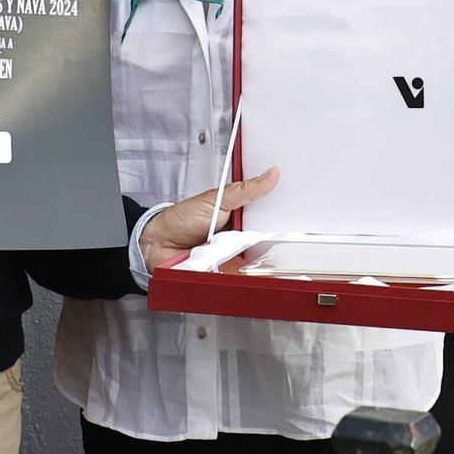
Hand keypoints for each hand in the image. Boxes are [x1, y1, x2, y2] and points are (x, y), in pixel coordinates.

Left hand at [138, 168, 280, 270]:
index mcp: (240, 217)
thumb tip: (272, 174)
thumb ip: (246, 190)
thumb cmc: (182, 219)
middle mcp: (239, 238)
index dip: (281, 221)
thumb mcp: (217, 199)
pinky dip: (246, 279)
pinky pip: (241, 279)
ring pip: (256, 264)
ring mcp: (233, 258)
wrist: (157, 244)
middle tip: (284, 244)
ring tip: (266, 262)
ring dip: (261, 264)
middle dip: (274, 245)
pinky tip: (253, 276)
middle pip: (265, 244)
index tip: (296, 219)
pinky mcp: (225, 275)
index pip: (267, 220)